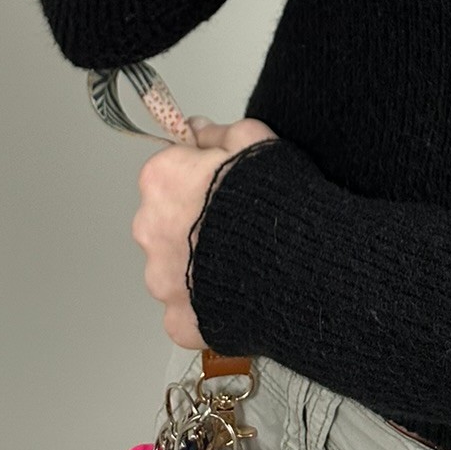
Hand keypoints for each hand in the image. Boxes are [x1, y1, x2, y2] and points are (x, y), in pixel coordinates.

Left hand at [131, 117, 277, 348]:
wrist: (300, 262)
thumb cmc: (276, 200)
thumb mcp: (253, 138)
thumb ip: (216, 132)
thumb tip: (196, 129)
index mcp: (161, 179)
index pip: (167, 172)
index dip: (198, 176)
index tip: (221, 184)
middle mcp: (149, 228)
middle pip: (165, 221)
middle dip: (192, 222)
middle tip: (235, 224)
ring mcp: (161, 280)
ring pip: (173, 268)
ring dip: (196, 265)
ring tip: (240, 260)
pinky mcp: (179, 320)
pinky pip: (185, 311)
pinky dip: (205, 305)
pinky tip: (235, 292)